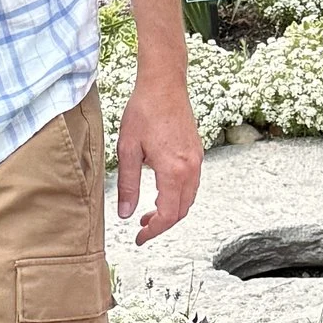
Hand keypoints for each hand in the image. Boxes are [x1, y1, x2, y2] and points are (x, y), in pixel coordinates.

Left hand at [117, 67, 203, 240]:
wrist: (164, 84)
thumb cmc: (143, 111)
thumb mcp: (127, 150)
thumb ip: (127, 185)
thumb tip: (125, 214)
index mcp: (173, 170)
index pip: (168, 214)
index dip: (154, 231)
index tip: (139, 238)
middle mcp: (190, 168)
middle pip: (181, 210)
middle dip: (162, 223)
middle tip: (142, 228)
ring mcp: (197, 160)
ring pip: (188, 198)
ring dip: (171, 210)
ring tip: (149, 213)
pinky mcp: (197, 152)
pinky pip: (191, 184)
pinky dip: (177, 196)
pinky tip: (160, 192)